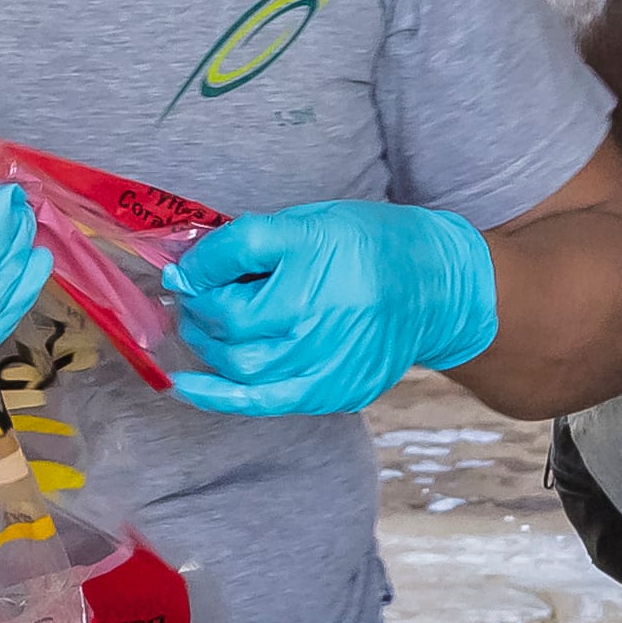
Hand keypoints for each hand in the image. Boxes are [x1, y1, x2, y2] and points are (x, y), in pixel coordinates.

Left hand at [158, 199, 499, 417]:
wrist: (434, 288)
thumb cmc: (366, 247)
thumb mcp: (309, 222)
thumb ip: (248, 242)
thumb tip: (188, 272)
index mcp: (316, 255)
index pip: (232, 263)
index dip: (198, 268)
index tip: (187, 271)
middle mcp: (321, 310)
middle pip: (231, 319)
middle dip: (199, 309)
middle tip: (196, 299)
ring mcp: (329, 358)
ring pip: (239, 363)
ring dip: (207, 346)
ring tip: (206, 329)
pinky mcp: (334, 390)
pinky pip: (262, 400)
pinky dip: (218, 395)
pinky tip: (187, 385)